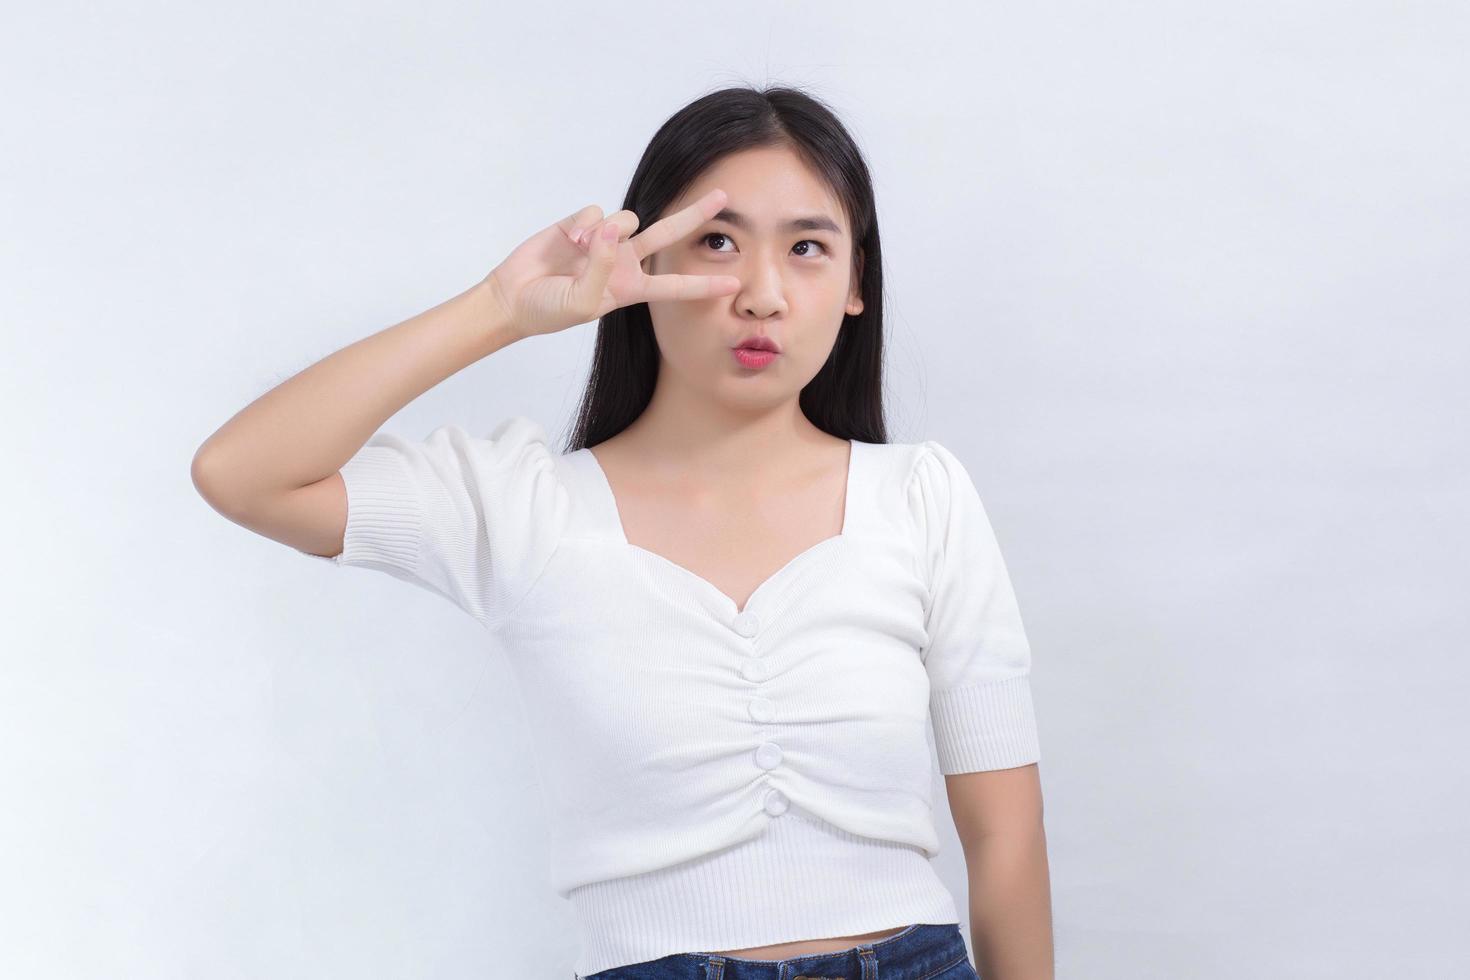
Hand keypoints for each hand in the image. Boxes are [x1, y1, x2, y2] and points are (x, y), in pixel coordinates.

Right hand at [482, 188, 740, 339]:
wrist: (514, 297)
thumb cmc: (550, 310)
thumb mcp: (583, 301)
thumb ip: (602, 267)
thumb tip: (612, 229)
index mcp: (631, 289)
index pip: (675, 287)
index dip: (703, 285)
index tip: (735, 285)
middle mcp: (624, 261)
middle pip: (668, 234)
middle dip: (694, 214)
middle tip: (722, 196)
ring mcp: (605, 240)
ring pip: (628, 218)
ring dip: (609, 232)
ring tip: (581, 251)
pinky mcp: (583, 223)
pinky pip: (597, 212)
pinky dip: (585, 225)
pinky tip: (570, 241)